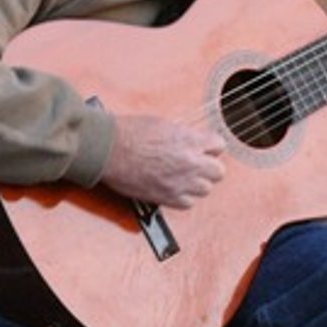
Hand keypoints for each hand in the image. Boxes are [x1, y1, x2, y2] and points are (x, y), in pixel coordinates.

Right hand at [100, 114, 225, 207]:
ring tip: (183, 176)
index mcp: (189, 140)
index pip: (219, 146)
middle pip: (218, 171)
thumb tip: (192, 142)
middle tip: (196, 163)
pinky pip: (188, 203)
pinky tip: (174, 187)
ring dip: (197, 183)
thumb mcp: (163, 124)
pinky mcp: (166, 197)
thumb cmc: (128, 133)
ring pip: (206, 189)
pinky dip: (183, 197)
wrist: (107, 149)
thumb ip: (184, 136)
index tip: (203, 148)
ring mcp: (179, 182)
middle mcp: (189, 162)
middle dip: (209, 167)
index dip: (210, 147)